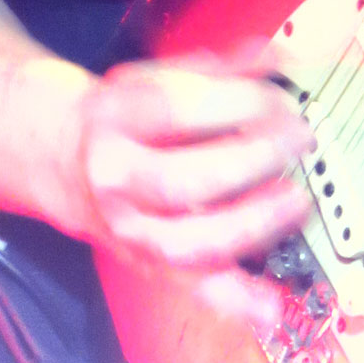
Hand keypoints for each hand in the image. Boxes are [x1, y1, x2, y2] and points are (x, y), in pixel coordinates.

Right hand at [62, 51, 313, 327]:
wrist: (66, 159)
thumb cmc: (124, 116)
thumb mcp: (159, 76)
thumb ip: (220, 69)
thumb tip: (280, 60)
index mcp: (116, 117)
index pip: (177, 110)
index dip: (238, 103)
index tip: (281, 98)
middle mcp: (117, 177)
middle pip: (185, 181)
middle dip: (253, 161)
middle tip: (298, 141)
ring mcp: (131, 228)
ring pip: (189, 242)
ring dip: (253, 225)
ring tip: (296, 200)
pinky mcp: (149, 264)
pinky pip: (193, 289)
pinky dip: (236, 301)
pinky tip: (273, 302)